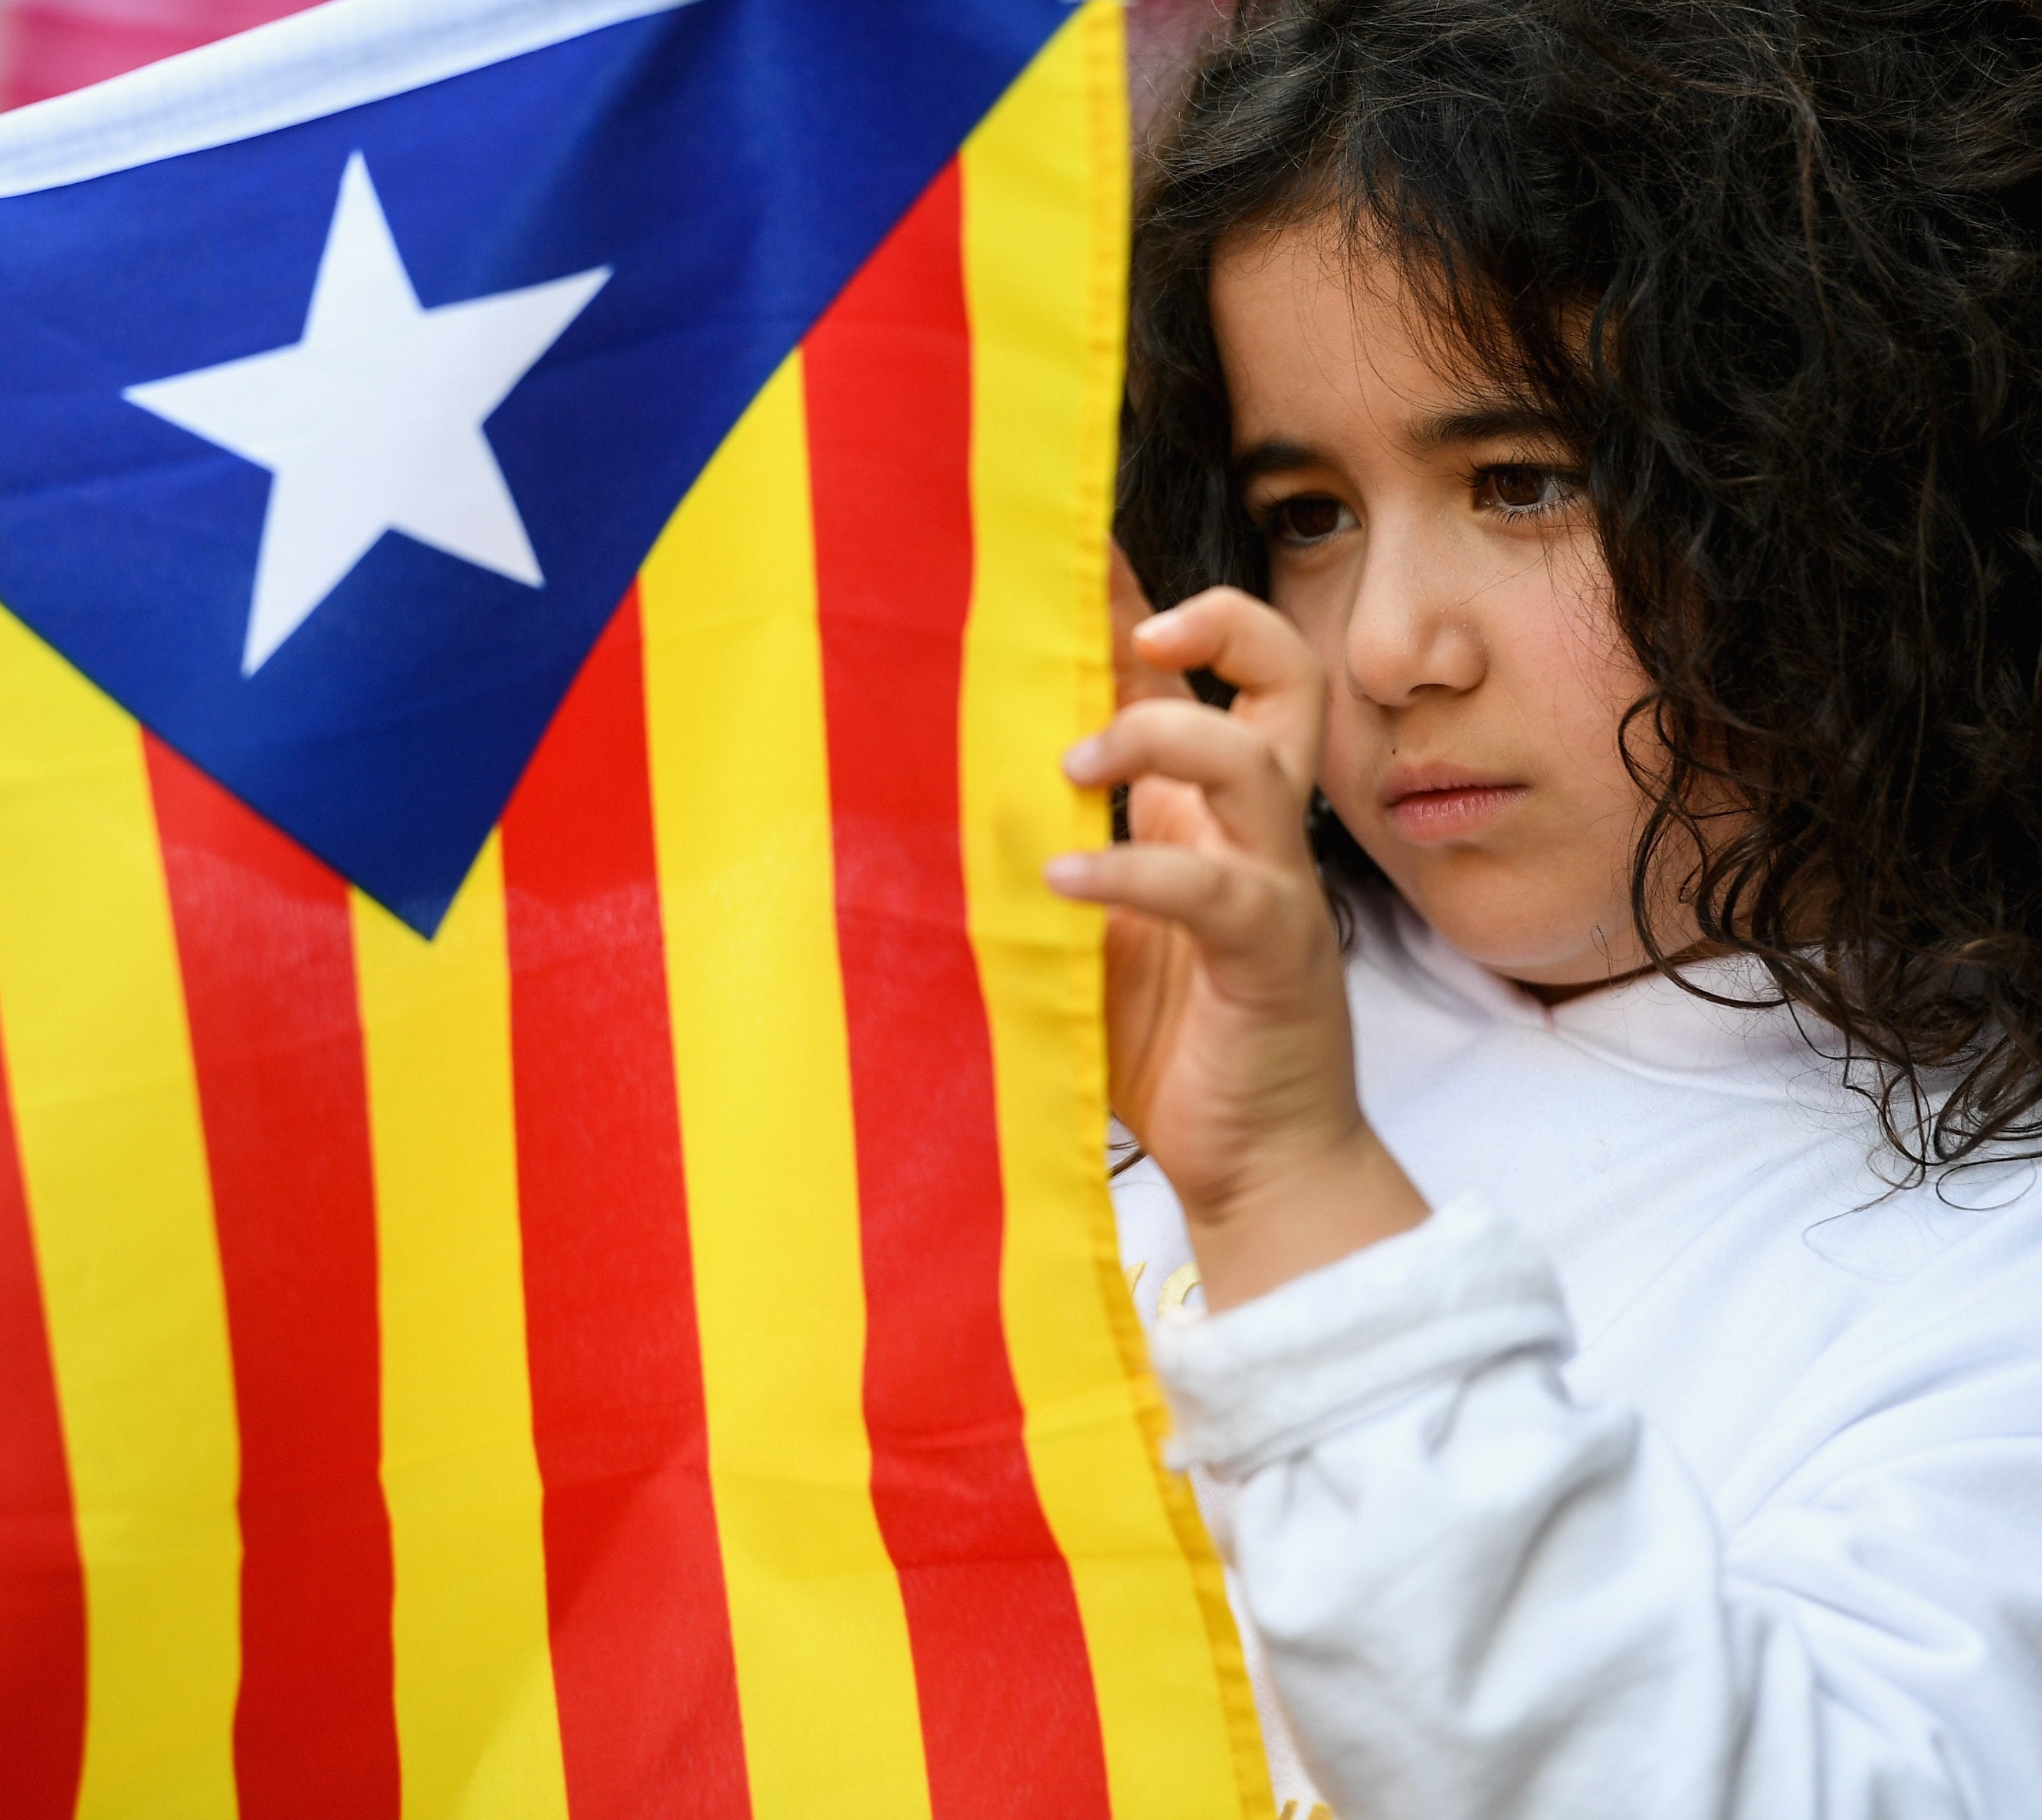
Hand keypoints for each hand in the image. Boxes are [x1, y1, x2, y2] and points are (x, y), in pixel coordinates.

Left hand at [1048, 554, 1425, 1307]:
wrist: (1257, 1167)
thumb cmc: (1167, 1046)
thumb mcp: (1083, 929)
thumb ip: (1042, 852)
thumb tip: (938, 793)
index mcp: (1204, 807)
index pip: (1188, 675)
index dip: (1141, 601)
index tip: (1074, 540)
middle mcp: (1252, 826)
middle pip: (1281, 672)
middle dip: (1217, 625)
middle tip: (1132, 640)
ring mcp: (1273, 883)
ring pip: (1255, 756)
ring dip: (1163, 737)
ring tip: (1070, 769)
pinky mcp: (1271, 955)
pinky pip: (1216, 885)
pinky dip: (1139, 870)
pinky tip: (1062, 883)